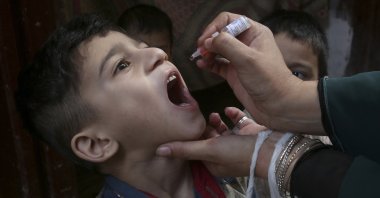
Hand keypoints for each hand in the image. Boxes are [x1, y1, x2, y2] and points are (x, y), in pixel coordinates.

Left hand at [156, 107, 266, 176]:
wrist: (273, 147)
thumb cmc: (239, 152)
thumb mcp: (209, 149)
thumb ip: (185, 148)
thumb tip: (159, 150)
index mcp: (213, 162)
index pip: (194, 151)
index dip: (188, 139)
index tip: (180, 126)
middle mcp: (224, 154)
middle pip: (207, 139)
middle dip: (202, 128)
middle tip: (197, 117)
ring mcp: (237, 143)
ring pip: (221, 131)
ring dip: (216, 121)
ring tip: (214, 114)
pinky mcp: (248, 133)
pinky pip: (237, 122)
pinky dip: (232, 115)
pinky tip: (229, 110)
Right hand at [195, 12, 322, 133]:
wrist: (278, 106)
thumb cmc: (270, 81)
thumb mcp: (247, 59)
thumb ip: (227, 45)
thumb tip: (208, 41)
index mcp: (254, 33)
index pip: (229, 20)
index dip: (215, 28)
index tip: (205, 40)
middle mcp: (246, 43)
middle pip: (221, 34)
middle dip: (209, 40)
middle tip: (201, 50)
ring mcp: (239, 58)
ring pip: (218, 49)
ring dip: (207, 52)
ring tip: (201, 58)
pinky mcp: (234, 73)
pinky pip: (217, 64)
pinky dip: (208, 63)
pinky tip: (201, 65)